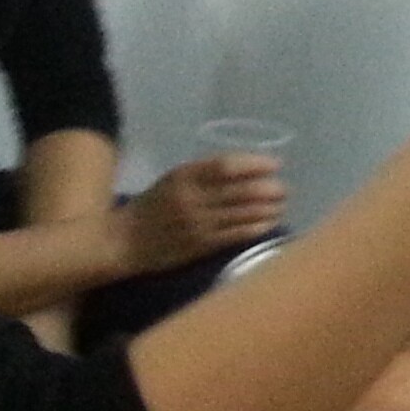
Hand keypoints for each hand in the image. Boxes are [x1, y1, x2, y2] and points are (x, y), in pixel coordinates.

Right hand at [122, 155, 289, 272]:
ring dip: (268, 209)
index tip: (276, 164)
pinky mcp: (200, 246)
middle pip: (240, 190)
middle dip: (269, 189)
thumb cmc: (153, 205)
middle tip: (285, 189)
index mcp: (184, 176)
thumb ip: (205, 174)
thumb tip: (247, 169)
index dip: (255, 164)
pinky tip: (269, 224)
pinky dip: (256, 228)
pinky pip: (235, 235)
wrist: (124, 241)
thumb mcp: (173, 180)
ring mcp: (197, 224)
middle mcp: (192, 198)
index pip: (226, 166)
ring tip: (282, 205)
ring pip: (243, 214)